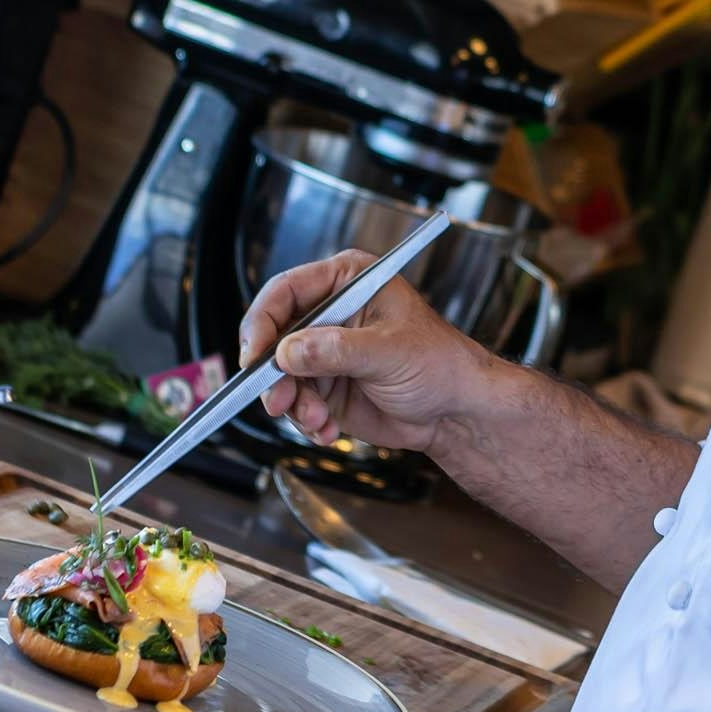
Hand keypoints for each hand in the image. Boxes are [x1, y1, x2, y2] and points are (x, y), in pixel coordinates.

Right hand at [238, 249, 498, 455]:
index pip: (286, 291)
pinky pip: (295, 404)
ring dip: (292, 404)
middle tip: (279, 402)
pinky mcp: (324, 387)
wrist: (454, 411)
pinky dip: (305, 420)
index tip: (255, 354)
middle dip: (272, 374)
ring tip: (317, 420)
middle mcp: (329, 314)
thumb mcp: (390, 352)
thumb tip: (289, 352)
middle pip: (274, 336)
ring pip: (279, 376)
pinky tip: (328, 429)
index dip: (263, 321)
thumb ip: (338, 350)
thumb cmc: (439, 364)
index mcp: (347, 282)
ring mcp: (323, 353)